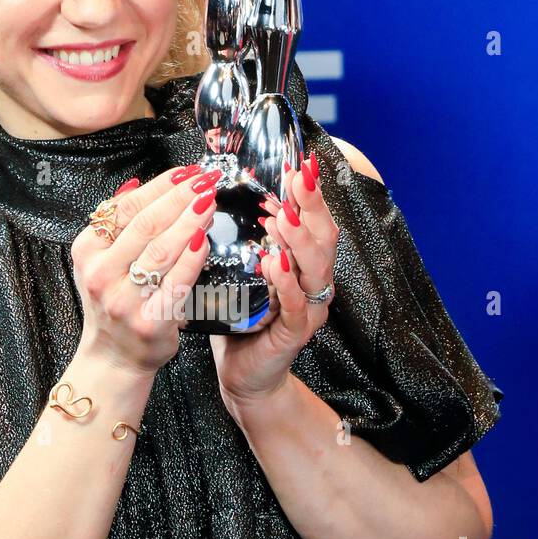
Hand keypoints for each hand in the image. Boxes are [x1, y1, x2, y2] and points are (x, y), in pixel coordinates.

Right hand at [71, 163, 217, 378]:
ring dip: (190, 220)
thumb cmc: (114, 301)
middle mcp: (101, 274)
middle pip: (145, 224)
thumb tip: (138, 183)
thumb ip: (116, 223)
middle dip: (180, 197)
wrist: (114, 356)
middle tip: (205, 179)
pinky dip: (192, 257)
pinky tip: (205, 238)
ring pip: (162, 250)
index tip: (186, 172)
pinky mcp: (150, 321)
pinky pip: (176, 282)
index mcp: (87, 251)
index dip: (160, 185)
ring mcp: (124, 299)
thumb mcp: (100, 260)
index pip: (125, 207)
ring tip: (210, 201)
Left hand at [210, 152, 338, 415]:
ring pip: (316, 268)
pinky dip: (286, 284)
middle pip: (325, 237)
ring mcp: (307, 308)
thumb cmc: (239, 319)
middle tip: (297, 178)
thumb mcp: (238, 270)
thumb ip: (238, 237)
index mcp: (302, 263)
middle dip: (311, 205)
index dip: (309, 192)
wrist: (244, 375)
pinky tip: (274, 264)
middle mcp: (312, 282)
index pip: (314, 220)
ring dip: (299, 240)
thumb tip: (212, 192)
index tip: (299, 163)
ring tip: (282, 218)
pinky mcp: (294, 333)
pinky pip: (296, 306)